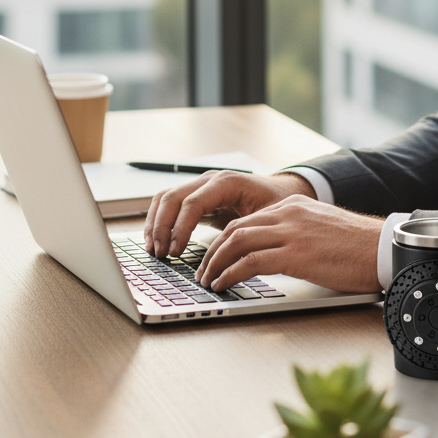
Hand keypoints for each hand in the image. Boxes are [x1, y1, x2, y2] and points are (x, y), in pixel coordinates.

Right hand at [144, 171, 314, 256]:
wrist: (282, 190)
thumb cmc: (278, 202)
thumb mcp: (269, 216)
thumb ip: (249, 232)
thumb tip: (232, 258)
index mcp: (228, 182)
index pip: (194, 202)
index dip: (181, 228)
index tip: (175, 252)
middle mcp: (210, 179)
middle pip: (173, 198)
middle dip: (162, 227)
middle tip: (160, 255)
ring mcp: (200, 185)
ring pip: (165, 198)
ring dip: (155, 224)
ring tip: (154, 251)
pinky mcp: (196, 195)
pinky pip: (169, 203)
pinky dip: (158, 220)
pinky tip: (158, 241)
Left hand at [194, 194, 382, 293]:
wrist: (382, 248)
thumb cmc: (357, 246)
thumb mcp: (321, 229)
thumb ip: (296, 234)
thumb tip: (274, 254)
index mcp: (294, 205)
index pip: (247, 220)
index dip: (224, 240)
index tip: (214, 258)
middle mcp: (289, 213)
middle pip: (235, 228)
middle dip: (213, 252)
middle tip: (203, 271)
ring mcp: (292, 232)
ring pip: (237, 242)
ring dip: (216, 264)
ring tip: (208, 281)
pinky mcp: (296, 254)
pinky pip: (250, 262)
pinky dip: (230, 274)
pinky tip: (224, 285)